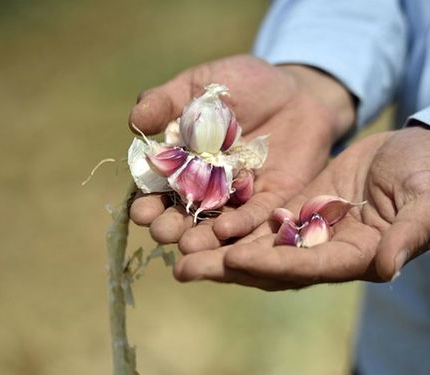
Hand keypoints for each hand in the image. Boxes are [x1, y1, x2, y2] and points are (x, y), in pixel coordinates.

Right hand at [128, 55, 354, 250]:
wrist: (295, 88)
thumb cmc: (241, 83)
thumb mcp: (199, 85)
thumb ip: (166, 101)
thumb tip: (135, 121)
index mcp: (181, 163)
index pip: (158, 189)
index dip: (147, 201)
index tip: (140, 212)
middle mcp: (206, 187)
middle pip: (184, 213)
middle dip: (171, 225)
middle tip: (162, 232)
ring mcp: (239, 196)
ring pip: (216, 222)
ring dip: (202, 236)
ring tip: (189, 246)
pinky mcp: (271, 197)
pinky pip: (255, 214)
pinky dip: (240, 223)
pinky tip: (226, 230)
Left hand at [173, 126, 429, 289]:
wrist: (417, 150)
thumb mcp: (428, 197)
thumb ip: (411, 232)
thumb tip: (388, 269)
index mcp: (357, 255)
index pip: (309, 267)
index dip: (273, 265)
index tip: (236, 259)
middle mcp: (325, 250)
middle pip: (270, 266)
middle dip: (227, 268)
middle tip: (182, 268)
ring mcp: (307, 231)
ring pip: (255, 245)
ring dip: (216, 250)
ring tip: (175, 248)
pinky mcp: (295, 207)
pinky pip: (257, 219)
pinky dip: (229, 223)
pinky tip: (195, 219)